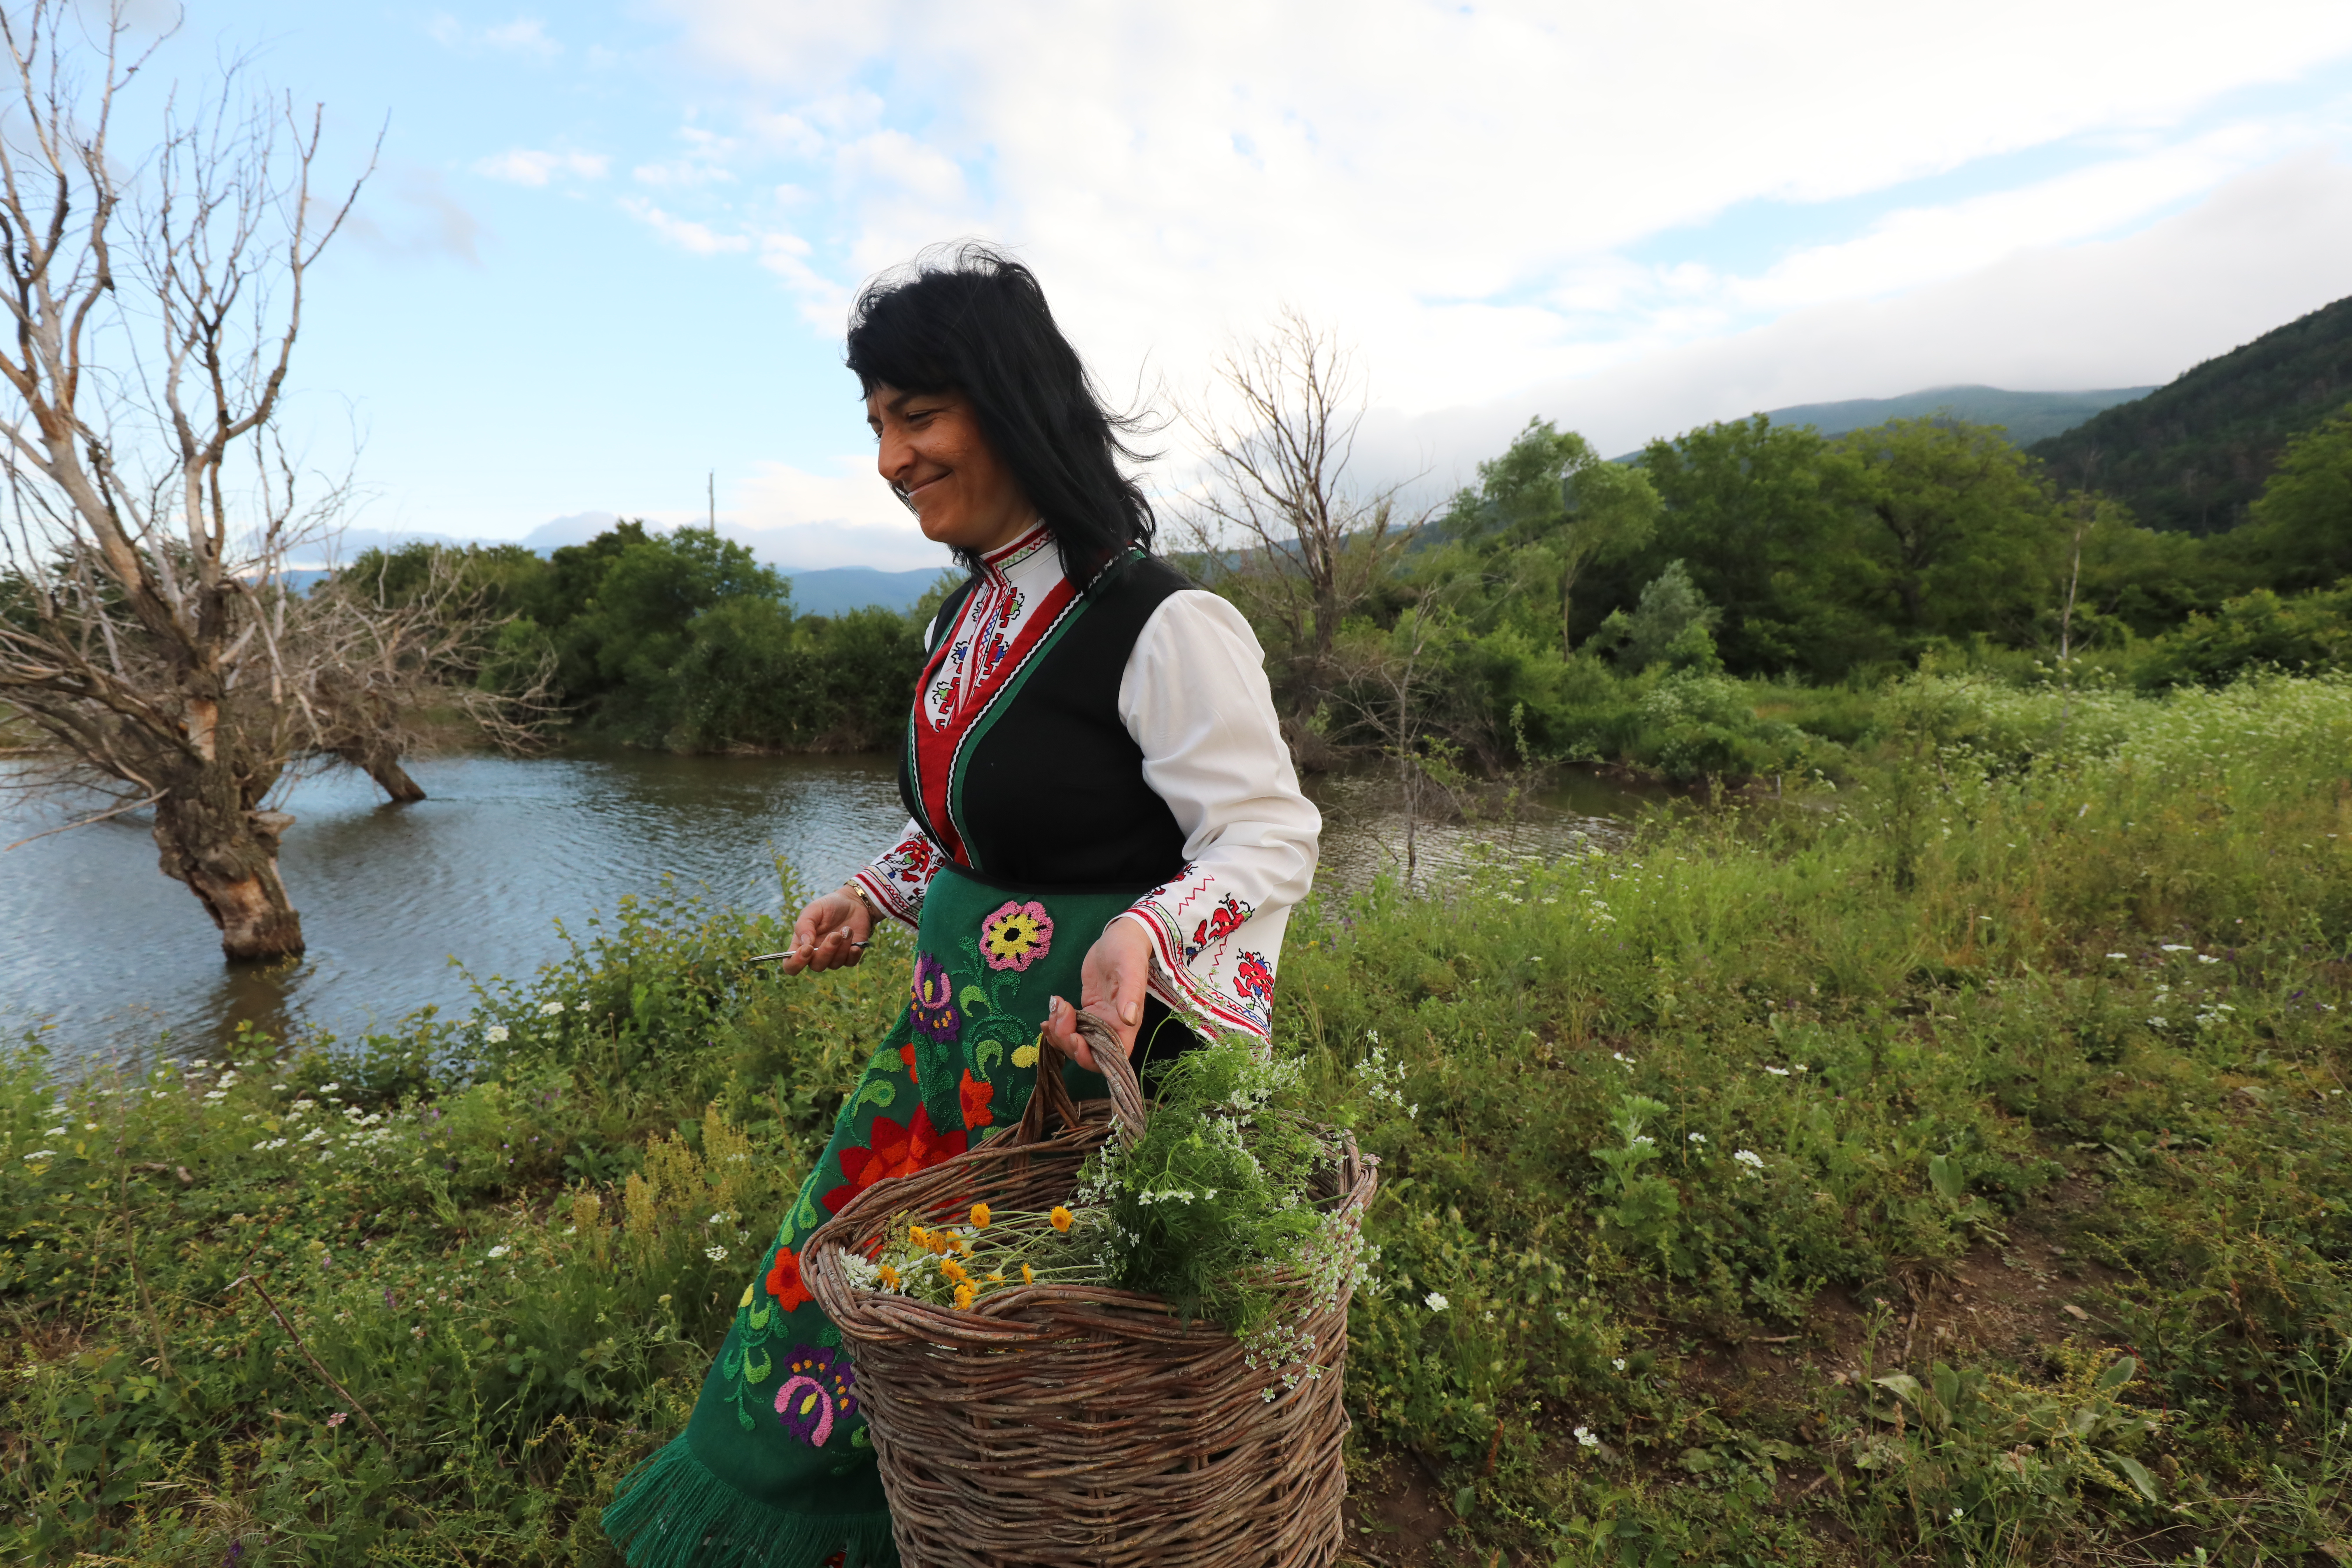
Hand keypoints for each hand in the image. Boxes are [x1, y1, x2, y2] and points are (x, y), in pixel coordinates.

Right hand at [780, 888, 873, 974]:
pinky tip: (855, 944)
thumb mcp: (813, 910)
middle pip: (816, 966)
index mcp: (802, 945)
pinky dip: (853, 954)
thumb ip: (804, 925)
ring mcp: (834, 956)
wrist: (853, 902)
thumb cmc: (828, 906)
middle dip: (826, 951)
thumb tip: (805, 944)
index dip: (796, 963)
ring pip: (834, 964)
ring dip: (841, 947)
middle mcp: (817, 954)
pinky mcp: (850, 955)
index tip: (807, 949)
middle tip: (835, 934)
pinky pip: (850, 962)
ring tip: (847, 929)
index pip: (791, 965)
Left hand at [1044, 918, 1153, 1072]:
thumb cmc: (1129, 951)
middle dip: (1067, 1041)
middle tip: (1058, 1015)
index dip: (1090, 1057)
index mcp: (1126, 1024)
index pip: (1112, 1057)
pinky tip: (1047, 1016)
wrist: (1120, 937)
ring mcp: (1098, 1020)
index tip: (1074, 1038)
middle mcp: (1112, 1027)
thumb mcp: (1131, 968)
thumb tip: (1128, 1019)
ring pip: (1074, 1042)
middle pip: (1087, 1054)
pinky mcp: (1087, 1011)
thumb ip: (1131, 994)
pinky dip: (1055, 1027)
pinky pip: (1069, 1028)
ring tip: (1054, 1007)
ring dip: (1058, 1032)